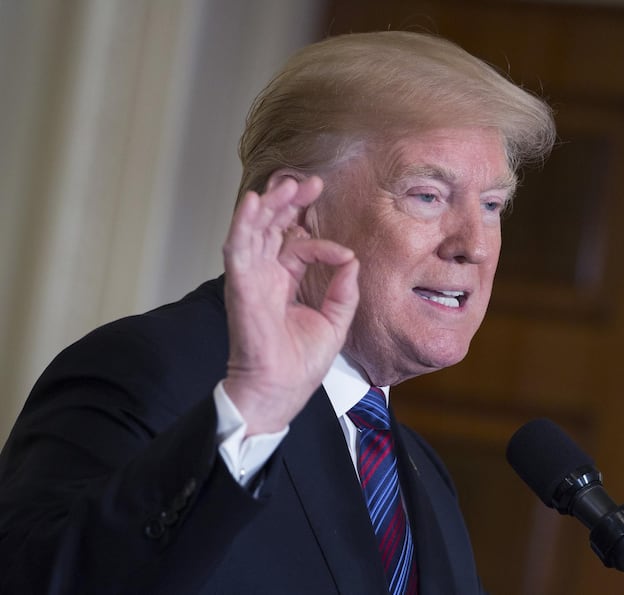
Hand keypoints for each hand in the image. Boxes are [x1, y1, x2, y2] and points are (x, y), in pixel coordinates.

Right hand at [222, 175, 358, 433]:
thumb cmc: (299, 363)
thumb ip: (344, 289)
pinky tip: (251, 202)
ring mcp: (250, 280)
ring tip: (285, 183)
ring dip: (268, 205)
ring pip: (254, 231)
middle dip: (288, 203)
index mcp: (282, 283)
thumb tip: (351, 259)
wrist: (280, 390)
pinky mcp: (241, 287)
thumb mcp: (335, 320)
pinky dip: (242, 224)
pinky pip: (238, 249)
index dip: (321, 243)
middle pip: (271, 229)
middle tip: (308, 182)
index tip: (344, 255)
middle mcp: (263, 277)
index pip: (298, 248)